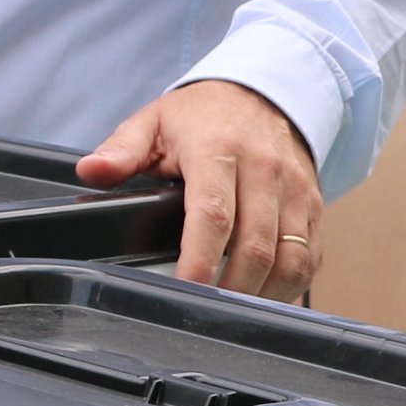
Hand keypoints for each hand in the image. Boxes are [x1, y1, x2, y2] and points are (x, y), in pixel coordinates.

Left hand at [79, 80, 319, 301]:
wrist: (263, 93)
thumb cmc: (205, 115)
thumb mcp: (155, 121)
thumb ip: (121, 150)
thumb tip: (91, 171)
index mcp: (219, 149)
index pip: (213, 213)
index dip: (200, 259)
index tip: (186, 289)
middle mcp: (265, 168)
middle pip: (256, 245)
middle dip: (231, 289)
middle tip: (204, 312)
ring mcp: (295, 189)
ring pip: (290, 257)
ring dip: (263, 294)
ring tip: (233, 311)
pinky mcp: (313, 205)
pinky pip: (310, 256)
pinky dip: (290, 285)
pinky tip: (262, 295)